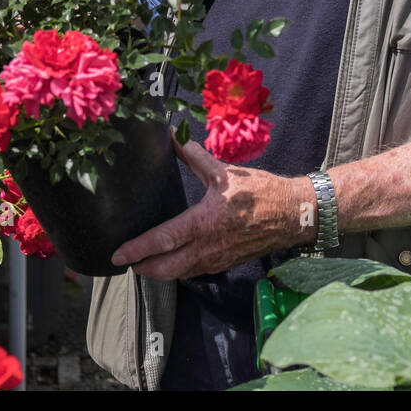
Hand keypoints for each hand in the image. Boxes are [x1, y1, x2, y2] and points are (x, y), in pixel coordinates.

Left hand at [110, 133, 314, 280]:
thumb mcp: (225, 171)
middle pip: (165, 268)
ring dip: (161, 271)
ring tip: (146, 263)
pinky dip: (181, 269)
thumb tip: (173, 137)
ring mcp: (217, 259)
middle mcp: (207, 247)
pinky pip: (197, 271)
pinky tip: (177, 259)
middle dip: (144, 268)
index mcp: (203, 223)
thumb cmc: (261, 192)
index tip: (117, 254)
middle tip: (127, 262)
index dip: (136, 249)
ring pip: (181, 273)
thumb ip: (196, 156)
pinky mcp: (227, 262)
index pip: (161, 241)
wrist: (293, 214)